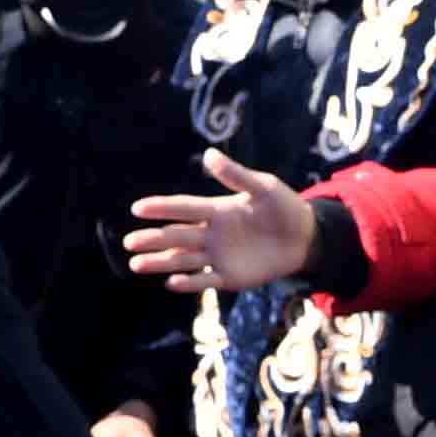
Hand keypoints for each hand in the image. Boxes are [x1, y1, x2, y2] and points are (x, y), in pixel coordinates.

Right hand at [126, 150, 319, 293]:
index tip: (137, 208)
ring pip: (183, 260)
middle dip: (152, 239)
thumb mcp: (264, 187)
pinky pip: (206, 280)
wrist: (306, 238)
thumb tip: (209, 154)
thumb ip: (236, 175)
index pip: (183, 208)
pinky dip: (189, 282)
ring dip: (161, 262)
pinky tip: (171, 282)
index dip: (161, 208)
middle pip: (176, 237)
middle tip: (129, 242)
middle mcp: (212, 234)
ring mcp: (219, 257)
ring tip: (136, 264)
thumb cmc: (285, 208)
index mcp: (217, 210)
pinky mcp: (231, 277)